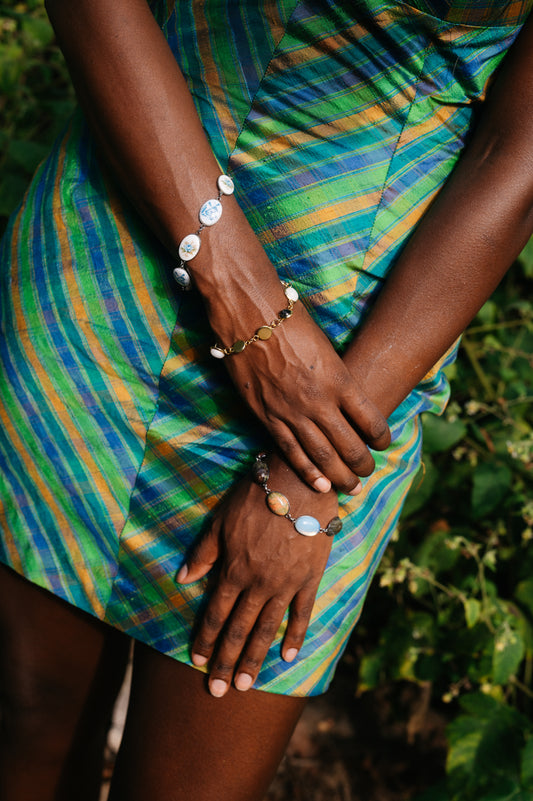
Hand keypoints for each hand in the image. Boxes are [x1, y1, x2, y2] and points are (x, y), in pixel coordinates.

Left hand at [176, 456, 338, 696]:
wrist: (297, 484)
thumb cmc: (254, 498)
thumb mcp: (220, 522)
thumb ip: (203, 554)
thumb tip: (184, 580)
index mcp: (234, 570)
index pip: (216, 614)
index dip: (206, 639)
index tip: (197, 661)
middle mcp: (258, 584)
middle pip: (239, 630)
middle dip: (227, 662)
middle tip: (218, 691)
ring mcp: (286, 584)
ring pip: (267, 629)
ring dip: (255, 659)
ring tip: (246, 685)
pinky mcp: (309, 578)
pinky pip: (302, 613)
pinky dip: (295, 636)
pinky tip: (288, 656)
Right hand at [221, 302, 389, 494]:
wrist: (249, 316)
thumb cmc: (290, 322)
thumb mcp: (326, 347)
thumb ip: (338, 376)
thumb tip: (348, 397)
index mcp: (340, 380)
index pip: (371, 420)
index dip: (381, 437)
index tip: (383, 443)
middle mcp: (320, 402)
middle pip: (350, 446)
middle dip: (363, 464)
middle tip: (368, 473)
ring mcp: (293, 413)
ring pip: (323, 456)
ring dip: (340, 476)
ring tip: (351, 487)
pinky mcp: (268, 417)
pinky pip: (291, 452)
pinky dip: (308, 471)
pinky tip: (320, 485)